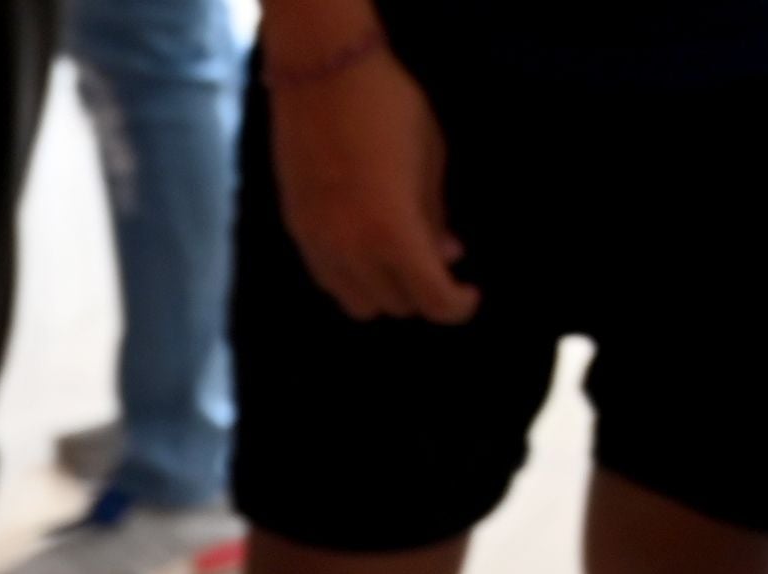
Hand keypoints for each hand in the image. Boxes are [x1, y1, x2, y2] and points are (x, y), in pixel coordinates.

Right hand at [266, 33, 476, 323]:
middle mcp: (353, 250)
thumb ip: (436, 216)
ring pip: (357, 303)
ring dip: (385, 291)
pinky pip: (328, 278)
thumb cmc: (388, 108)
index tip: (470, 294)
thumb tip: (448, 253)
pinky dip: (353, 276)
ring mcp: (319, 243)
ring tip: (400, 260)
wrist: (322, 74)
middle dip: (423, 293)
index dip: (459, 305)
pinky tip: (367, 246)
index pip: (433, 299)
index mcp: (394, 233)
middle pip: (396, 305)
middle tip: (439, 264)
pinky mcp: (298, 229)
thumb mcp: (430, 159)